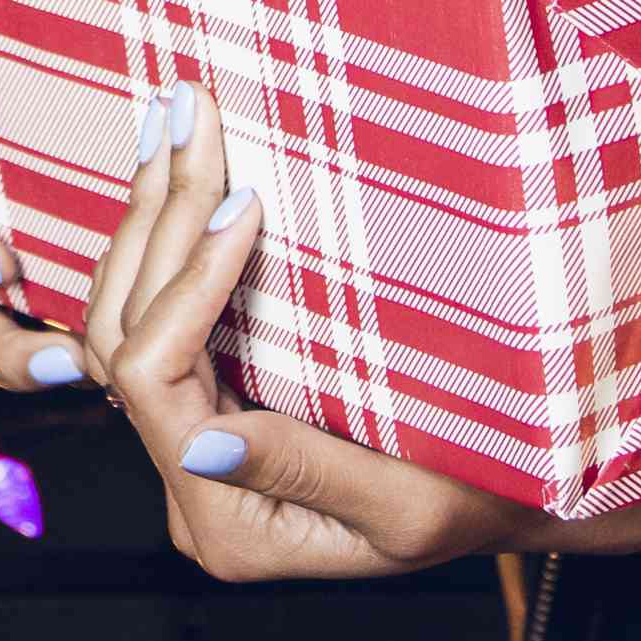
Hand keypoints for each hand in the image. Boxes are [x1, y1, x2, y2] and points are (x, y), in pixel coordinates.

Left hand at [72, 81, 640, 584]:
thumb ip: (303, 471)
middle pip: (122, 339)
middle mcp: (190, 491)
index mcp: (226, 525)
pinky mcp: (212, 403)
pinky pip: (155, 320)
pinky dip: (163, 242)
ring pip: (121, 321)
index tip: (246, 199)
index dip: (187, 283)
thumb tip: (199, 443)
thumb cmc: (487, 499)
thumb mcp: (414, 505)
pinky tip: (175, 173)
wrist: (519, 491)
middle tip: (190, 115)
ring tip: (174, 121)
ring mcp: (191, 448)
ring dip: (148, 217)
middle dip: (157, 221)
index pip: (156, 383)